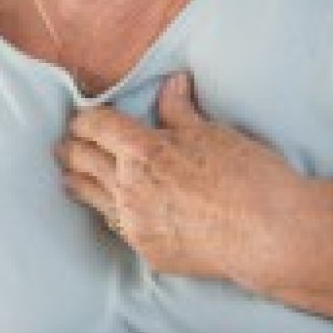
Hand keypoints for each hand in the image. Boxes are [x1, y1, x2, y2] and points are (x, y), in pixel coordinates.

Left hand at [56, 72, 299, 285]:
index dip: (85, 119)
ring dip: (76, 180)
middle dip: (71, 148)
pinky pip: (115, 224)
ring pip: (90, 195)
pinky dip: (106, 210)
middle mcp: (130, 187)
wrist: (269, 235)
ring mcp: (135, 222)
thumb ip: (181, 110)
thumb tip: (171, 83)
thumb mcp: (213, 133)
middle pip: (83, 159)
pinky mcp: (146, 249)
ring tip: (67, 175)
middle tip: (64, 145)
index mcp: (144, 151)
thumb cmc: (248, 177)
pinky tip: (104, 208)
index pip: (97, 126)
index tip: (82, 119)